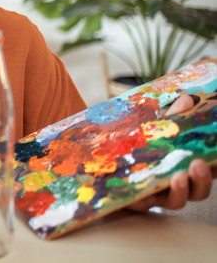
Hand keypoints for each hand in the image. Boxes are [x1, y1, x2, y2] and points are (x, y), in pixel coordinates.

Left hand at [127, 94, 215, 210]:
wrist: (97, 157)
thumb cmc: (134, 141)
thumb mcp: (152, 125)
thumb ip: (170, 115)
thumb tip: (188, 99)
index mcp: (184, 166)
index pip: (211, 170)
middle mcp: (176, 184)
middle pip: (199, 191)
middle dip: (203, 180)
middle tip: (198, 164)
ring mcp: (157, 194)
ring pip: (176, 201)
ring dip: (181, 191)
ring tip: (178, 176)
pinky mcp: (136, 200)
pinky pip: (145, 203)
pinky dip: (148, 197)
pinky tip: (147, 188)